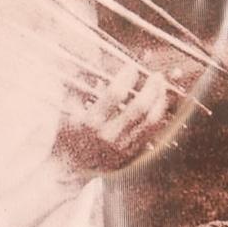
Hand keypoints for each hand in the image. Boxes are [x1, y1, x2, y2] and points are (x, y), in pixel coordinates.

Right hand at [54, 64, 174, 172]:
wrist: (68, 168)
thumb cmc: (66, 134)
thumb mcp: (67, 108)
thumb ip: (80, 83)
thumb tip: (93, 58)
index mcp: (90, 122)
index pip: (115, 93)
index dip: (126, 77)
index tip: (131, 66)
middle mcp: (108, 136)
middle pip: (139, 107)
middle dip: (150, 88)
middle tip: (155, 75)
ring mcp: (121, 148)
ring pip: (150, 122)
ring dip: (159, 101)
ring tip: (161, 88)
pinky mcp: (129, 156)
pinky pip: (151, 135)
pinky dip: (158, 118)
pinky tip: (159, 105)